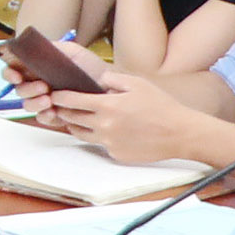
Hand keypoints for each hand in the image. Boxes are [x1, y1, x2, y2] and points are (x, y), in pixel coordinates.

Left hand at [26, 71, 211, 165]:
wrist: (180, 133)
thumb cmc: (161, 106)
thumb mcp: (137, 83)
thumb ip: (113, 79)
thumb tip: (98, 80)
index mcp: (107, 106)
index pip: (71, 101)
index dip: (59, 96)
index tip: (54, 93)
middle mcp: (104, 126)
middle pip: (71, 118)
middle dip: (63, 111)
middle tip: (59, 106)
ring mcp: (109, 143)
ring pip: (81, 134)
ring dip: (75, 126)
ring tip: (76, 118)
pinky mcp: (116, 154)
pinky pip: (100, 145)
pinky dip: (98, 137)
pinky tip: (106, 130)